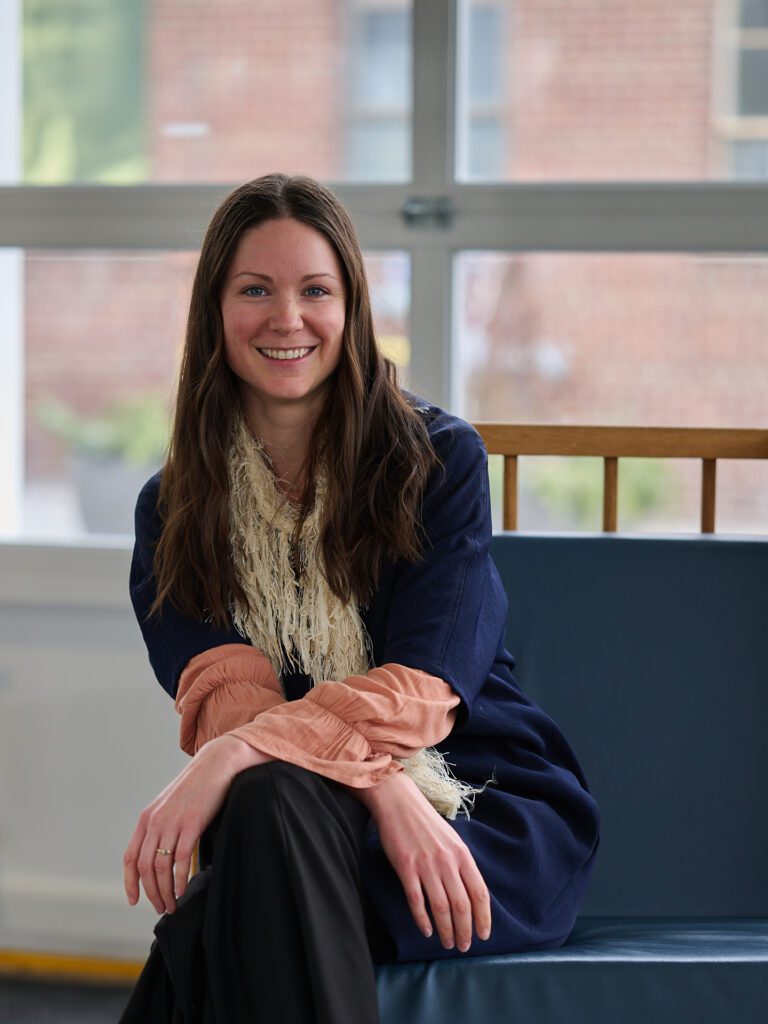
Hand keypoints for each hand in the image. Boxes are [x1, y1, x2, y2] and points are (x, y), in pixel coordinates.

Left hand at [123, 735, 270, 914]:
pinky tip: (183, 889)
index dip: (130, 882)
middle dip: (151, 893)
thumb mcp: (171, 805)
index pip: (130, 857)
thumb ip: (162, 826)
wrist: (216, 764)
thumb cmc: (196, 786)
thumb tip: (161, 854)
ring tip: (172, 904)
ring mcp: (173, 822)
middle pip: (145, 867)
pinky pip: (181, 859)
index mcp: (147, 818)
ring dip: (165, 891)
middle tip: (161, 908)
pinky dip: (180, 879)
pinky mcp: (192, 823)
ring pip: (161, 867)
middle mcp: (155, 822)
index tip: (134, 900)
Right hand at [364, 771, 491, 951]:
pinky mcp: (406, 867)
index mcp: (462, 854)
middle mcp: (447, 861)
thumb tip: (471, 894)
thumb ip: (461, 865)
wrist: (398, 802)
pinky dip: (422, 920)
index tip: (484, 935)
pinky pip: (416, 901)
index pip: (479, 893)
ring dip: (446, 930)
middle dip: (465, 931)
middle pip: (461, 905)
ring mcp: (426, 865)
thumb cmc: (426, 823)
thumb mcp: (452, 840)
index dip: (484, 918)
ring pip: (441, 907)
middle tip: (463, 947)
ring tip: (447, 943)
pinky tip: (427, 930)